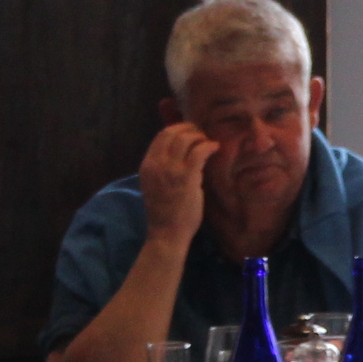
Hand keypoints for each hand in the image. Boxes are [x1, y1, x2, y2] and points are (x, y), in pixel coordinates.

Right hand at [137, 121, 212, 246]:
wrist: (166, 233)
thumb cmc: (165, 212)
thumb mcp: (156, 184)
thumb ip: (164, 167)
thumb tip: (183, 151)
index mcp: (147, 165)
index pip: (160, 136)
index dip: (177, 129)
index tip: (190, 132)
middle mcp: (156, 163)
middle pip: (172, 132)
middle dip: (189, 128)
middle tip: (201, 134)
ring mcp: (170, 169)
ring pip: (186, 138)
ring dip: (200, 136)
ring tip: (209, 142)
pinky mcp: (186, 176)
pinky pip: (199, 151)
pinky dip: (209, 145)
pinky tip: (215, 148)